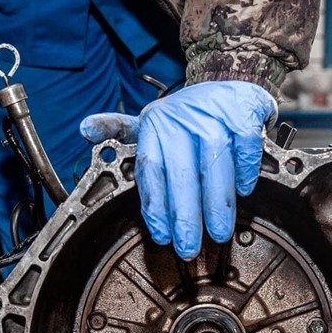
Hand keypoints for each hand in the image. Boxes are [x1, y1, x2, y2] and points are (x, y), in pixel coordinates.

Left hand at [80, 81, 276, 258]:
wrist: (230, 83)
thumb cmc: (189, 116)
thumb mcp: (152, 121)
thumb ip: (121, 131)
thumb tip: (86, 129)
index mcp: (155, 124)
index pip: (151, 171)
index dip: (156, 207)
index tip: (162, 237)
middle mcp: (180, 117)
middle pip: (181, 173)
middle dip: (185, 216)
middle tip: (189, 248)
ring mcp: (213, 114)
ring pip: (213, 163)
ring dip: (216, 202)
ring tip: (218, 232)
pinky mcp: (242, 112)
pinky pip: (244, 148)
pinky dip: (245, 172)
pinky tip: (244, 192)